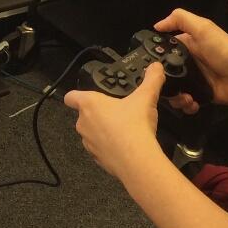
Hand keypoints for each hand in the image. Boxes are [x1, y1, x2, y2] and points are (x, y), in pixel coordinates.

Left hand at [63, 64, 165, 178]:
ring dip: (103, 130)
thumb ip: (151, 80)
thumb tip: (156, 66)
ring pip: (92, 132)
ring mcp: (88, 142)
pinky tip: (126, 145)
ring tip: (124, 129)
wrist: (137, 161)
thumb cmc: (134, 126)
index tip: (87, 96)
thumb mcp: (146, 97)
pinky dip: (109, 147)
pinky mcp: (96, 158)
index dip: (76, 95)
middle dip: (99, 113)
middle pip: (85, 114)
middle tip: (118, 112)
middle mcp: (83, 123)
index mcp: (89, 104)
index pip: (71, 96)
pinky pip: (100, 148)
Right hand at [154, 9, 227, 113]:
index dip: (154, 57)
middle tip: (160, 87)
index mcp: (188, 45)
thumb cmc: (225, 51)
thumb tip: (157, 25)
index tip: (147, 67)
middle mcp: (189, 63)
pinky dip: (185, 105)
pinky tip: (191, 103)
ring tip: (182, 98)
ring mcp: (194, 81)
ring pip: (173, 90)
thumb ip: (180, 20)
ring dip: (173, 97)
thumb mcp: (203, 28)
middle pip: (165, 73)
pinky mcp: (201, 96)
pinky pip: (186, 102)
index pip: (163, 50)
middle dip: (161, 81)